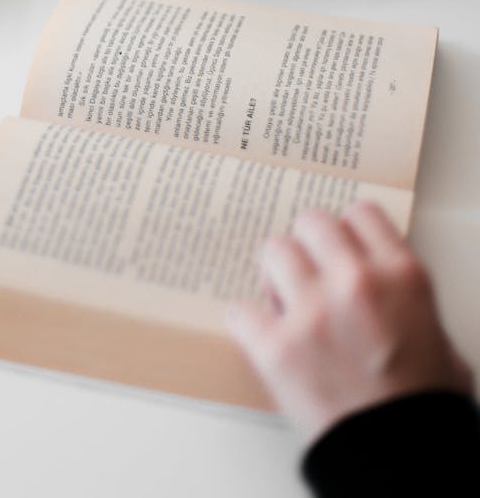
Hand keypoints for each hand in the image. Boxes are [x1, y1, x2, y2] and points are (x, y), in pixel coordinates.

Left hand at [225, 202, 473, 444]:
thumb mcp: (435, 334)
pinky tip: (259, 335)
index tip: (341, 249)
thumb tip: (377, 280)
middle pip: (310, 222)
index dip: (348, 233)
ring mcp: (313, 313)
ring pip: (272, 251)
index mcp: (401, 276)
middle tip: (308, 274)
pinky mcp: (277, 348)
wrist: (405, 462)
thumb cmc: (423, 407)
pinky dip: (246, 322)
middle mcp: (356, 283)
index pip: (360, 213)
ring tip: (283, 302)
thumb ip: (401, 293)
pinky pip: (240, 309)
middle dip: (308, 248)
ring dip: (275, 276)